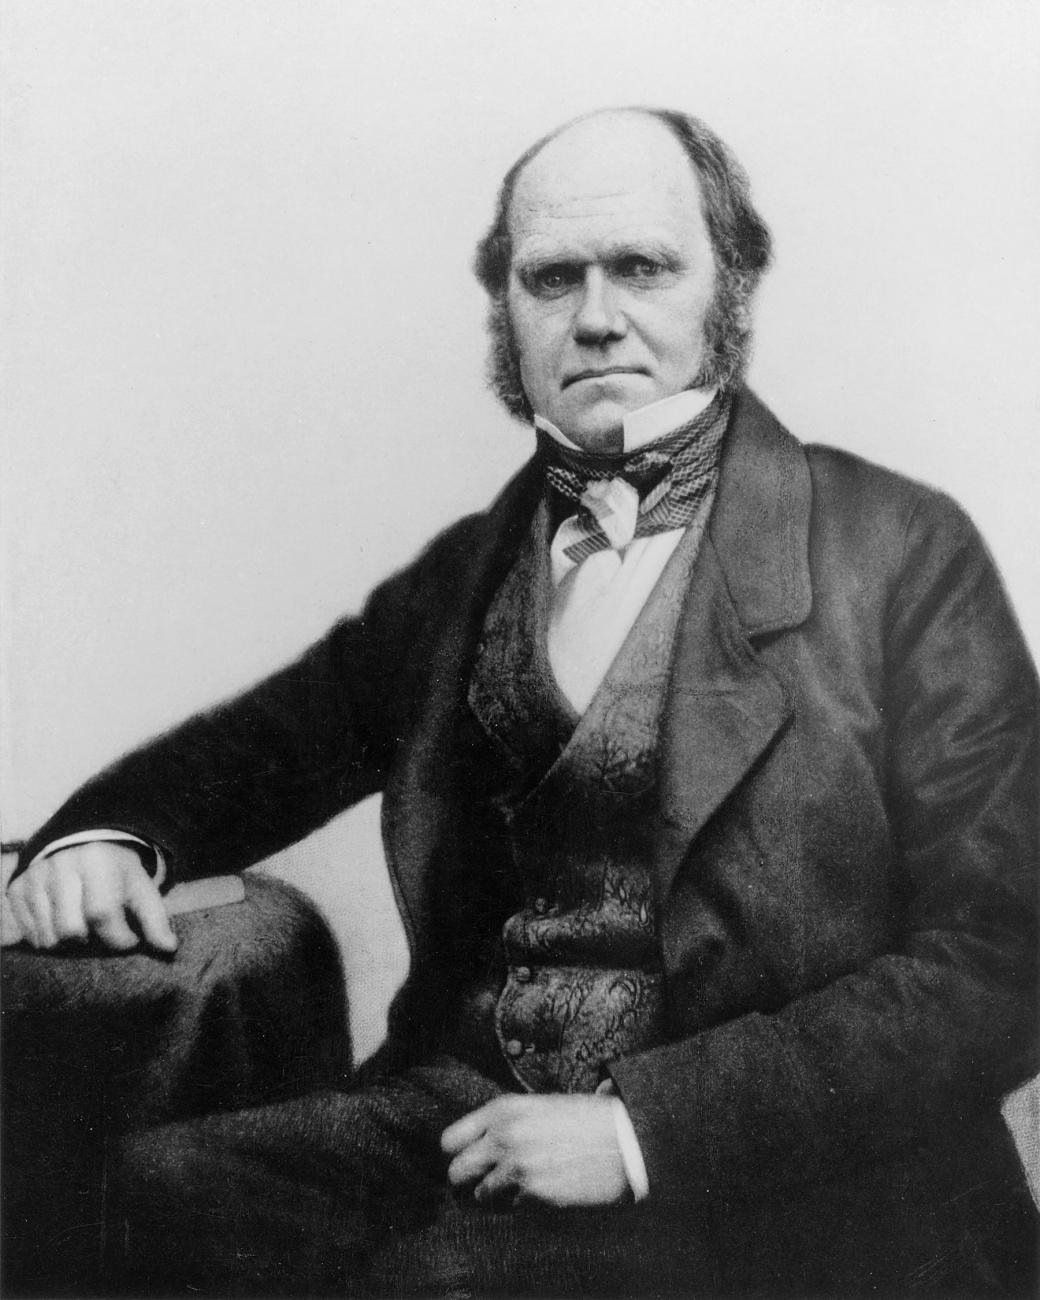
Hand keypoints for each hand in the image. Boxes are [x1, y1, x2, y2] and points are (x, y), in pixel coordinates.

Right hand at [3, 842, 176, 952]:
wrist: (83, 844)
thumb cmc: (117, 872)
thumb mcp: (140, 889)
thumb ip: (155, 918)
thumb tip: (168, 948)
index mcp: (96, 859)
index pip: (102, 914)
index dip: (120, 938)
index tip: (131, 939)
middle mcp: (60, 864)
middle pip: (71, 930)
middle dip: (93, 942)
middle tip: (104, 934)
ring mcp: (35, 877)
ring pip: (49, 938)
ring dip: (71, 945)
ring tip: (86, 930)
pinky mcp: (17, 889)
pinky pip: (29, 935)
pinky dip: (49, 939)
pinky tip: (64, 926)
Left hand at [441, 1093, 627, 1209]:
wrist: (625, 1139)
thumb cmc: (586, 1119)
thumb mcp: (540, 1106)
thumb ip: (507, 1123)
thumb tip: (484, 1145)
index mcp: (503, 1110)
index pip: (450, 1140)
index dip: (459, 1152)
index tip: (471, 1157)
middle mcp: (503, 1137)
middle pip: (456, 1172)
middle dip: (468, 1179)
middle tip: (486, 1180)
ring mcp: (517, 1168)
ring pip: (481, 1196)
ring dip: (497, 1195)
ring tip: (523, 1184)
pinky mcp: (534, 1195)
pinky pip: (514, 1207)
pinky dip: (524, 1203)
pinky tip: (545, 1189)